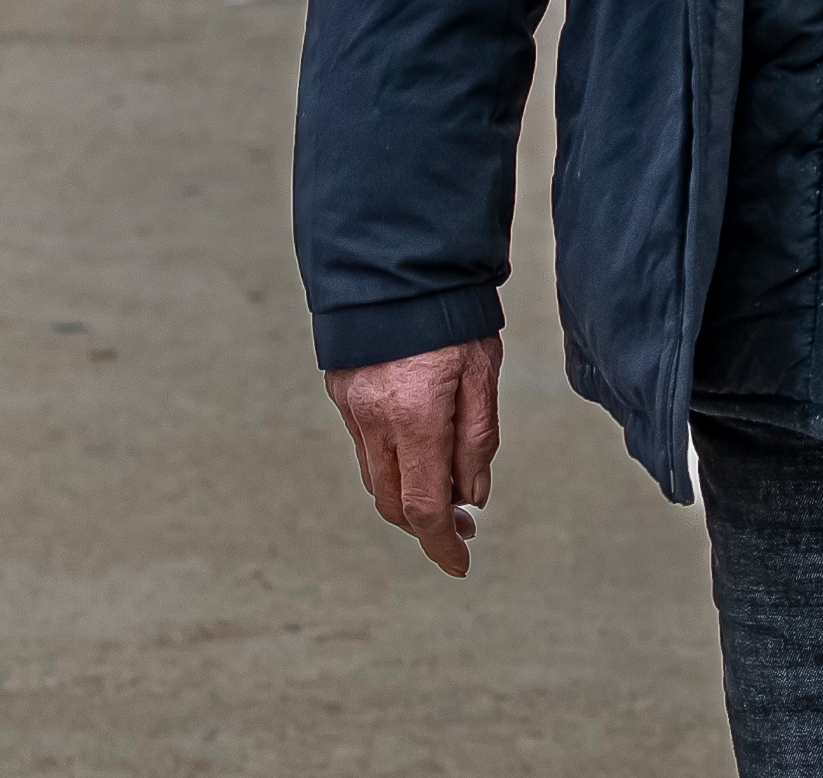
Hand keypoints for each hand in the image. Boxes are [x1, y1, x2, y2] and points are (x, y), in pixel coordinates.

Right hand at [325, 335, 500, 577]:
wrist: (396, 259)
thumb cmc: (451, 314)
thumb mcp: (482, 373)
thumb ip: (478, 440)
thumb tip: (471, 498)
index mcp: (415, 417)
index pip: (425, 507)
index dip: (442, 544)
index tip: (460, 563)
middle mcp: (374, 419)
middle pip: (393, 502)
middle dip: (425, 524)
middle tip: (462, 523)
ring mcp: (350, 405)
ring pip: (375, 477)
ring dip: (407, 494)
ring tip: (446, 484)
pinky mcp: (340, 390)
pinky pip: (364, 445)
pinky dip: (392, 460)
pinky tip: (419, 444)